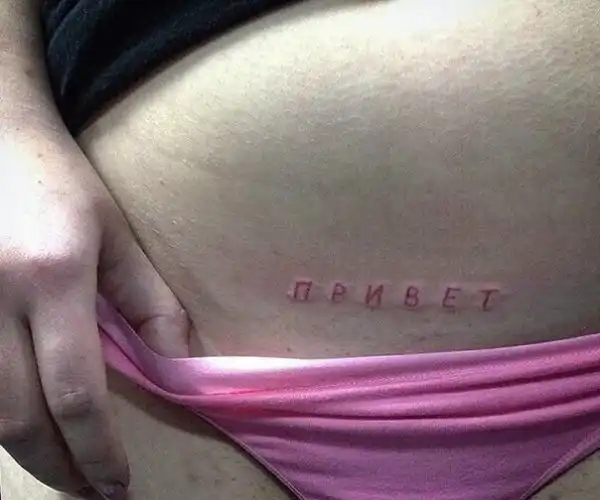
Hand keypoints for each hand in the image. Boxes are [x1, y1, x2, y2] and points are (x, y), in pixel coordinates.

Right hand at [0, 136, 190, 498]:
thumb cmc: (61, 185)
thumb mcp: (118, 236)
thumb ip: (150, 302)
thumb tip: (176, 366)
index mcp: (51, 278)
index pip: (74, 392)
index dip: (98, 449)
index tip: (119, 481)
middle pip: (18, 420)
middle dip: (61, 468)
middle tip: (95, 492)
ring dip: (28, 455)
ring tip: (67, 471)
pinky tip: (28, 429)